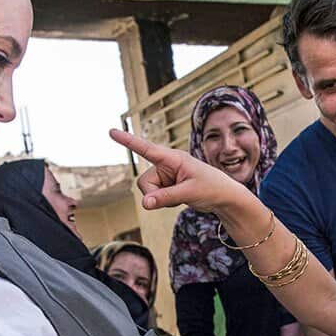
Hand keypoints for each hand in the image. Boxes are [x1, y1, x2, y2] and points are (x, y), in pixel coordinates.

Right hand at [110, 128, 250, 213]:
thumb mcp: (189, 193)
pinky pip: (155, 197)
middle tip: (177, 196)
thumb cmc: (212, 189)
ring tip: (182, 195)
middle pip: (144, 182)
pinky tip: (180, 198)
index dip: (128, 141)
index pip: (146, 149)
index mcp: (173, 158)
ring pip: (148, 191)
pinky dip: (164, 202)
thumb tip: (144, 204)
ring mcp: (166, 175)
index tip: (111, 131)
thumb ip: (166, 197)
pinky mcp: (167, 185)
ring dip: (160, 199)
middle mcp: (167, 164)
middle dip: (155, 194)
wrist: (224, 197)